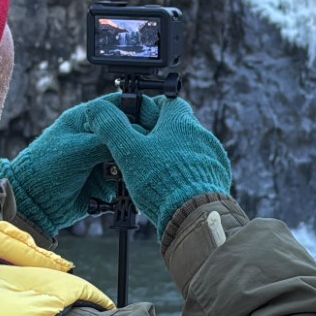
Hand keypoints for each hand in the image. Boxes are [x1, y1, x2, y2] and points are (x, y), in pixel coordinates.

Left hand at [0, 94, 159, 236]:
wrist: (34, 204)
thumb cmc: (45, 169)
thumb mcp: (80, 149)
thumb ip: (110, 141)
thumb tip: (140, 138)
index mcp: (88, 118)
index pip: (121, 104)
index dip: (140, 109)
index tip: (155, 120)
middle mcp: (97, 136)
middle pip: (131, 132)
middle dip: (139, 142)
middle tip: (144, 151)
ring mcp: (102, 158)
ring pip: (131, 157)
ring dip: (133, 165)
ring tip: (129, 173)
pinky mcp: (106, 181)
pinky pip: (126, 180)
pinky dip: (128, 185)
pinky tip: (125, 189)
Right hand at [85, 97, 231, 236]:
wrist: (195, 214)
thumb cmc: (161, 181)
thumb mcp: (128, 151)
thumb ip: (112, 127)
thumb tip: (97, 108)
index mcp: (181, 121)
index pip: (168, 101)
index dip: (151, 107)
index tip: (139, 117)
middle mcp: (202, 134)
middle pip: (179, 125)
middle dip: (161, 134)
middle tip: (143, 149)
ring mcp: (213, 156)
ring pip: (189, 148)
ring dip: (174, 155)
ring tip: (156, 170)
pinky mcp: (218, 176)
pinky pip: (201, 167)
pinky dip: (187, 172)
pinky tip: (173, 184)